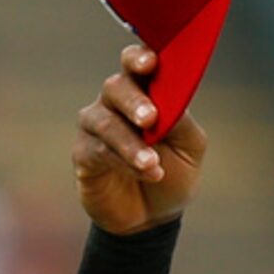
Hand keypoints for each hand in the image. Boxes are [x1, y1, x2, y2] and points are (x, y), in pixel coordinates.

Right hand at [73, 44, 207, 234]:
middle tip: (150, 119)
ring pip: (106, 122)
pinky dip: (124, 162)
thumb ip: (182, 122)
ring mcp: (96, 125)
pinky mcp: (84, 153)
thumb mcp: (189, 148)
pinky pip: (99, 150)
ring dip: (131, 143)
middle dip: (134, 101)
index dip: (139, 58)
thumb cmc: (173, 171)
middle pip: (116, 87)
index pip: (136, 63)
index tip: (150, 62)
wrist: (153, 216)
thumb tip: (175, 103)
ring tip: (152, 164)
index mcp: (145, 92)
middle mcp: (116, 102)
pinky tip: (146, 172)